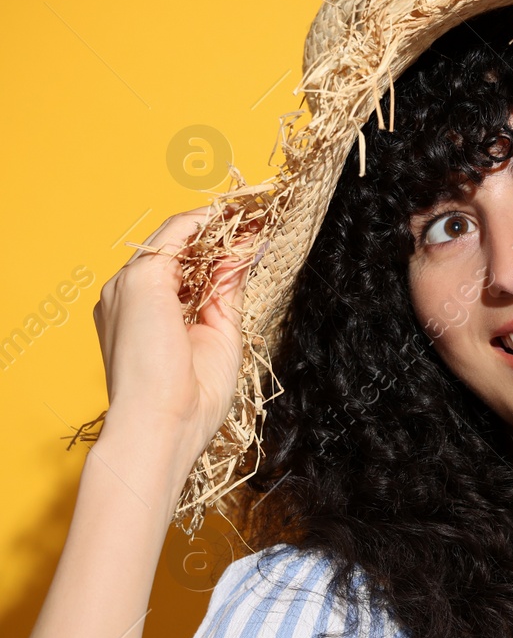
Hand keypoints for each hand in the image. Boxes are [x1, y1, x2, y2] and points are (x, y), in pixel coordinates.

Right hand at [92, 207, 256, 465]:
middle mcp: (129, 295)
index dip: (219, 251)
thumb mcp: (219, 334)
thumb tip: (247, 254)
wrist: (161, 427)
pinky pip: (176, 235)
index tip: (253, 237)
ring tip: (255, 210)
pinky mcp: (140, 281)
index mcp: (144, 315)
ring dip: (217, 221)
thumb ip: (227, 292)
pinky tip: (235, 215)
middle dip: (220, 231)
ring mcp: (129, 286)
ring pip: (176, 237)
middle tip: (259, 216)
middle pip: (179, 249)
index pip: (183, 270)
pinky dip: (207, 221)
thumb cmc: (188, 402)